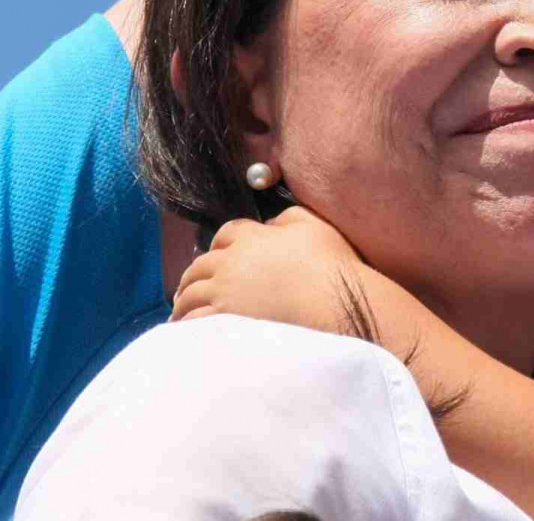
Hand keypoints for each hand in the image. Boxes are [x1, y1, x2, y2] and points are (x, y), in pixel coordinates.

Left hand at [170, 206, 363, 334]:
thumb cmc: (330, 265)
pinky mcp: (224, 322)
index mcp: (251, 238)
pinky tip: (188, 332)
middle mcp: (231, 264)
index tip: (218, 255)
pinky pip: (195, 323)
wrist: (336, 305)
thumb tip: (271, 224)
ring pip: (190, 295)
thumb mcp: (313, 225)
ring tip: (182, 312)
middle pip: (200, 266)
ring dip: (184, 302)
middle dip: (193, 276)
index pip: (225, 234)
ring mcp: (224, 294)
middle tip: (189, 287)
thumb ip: (287, 217)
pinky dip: (188, 325)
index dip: (220, 244)